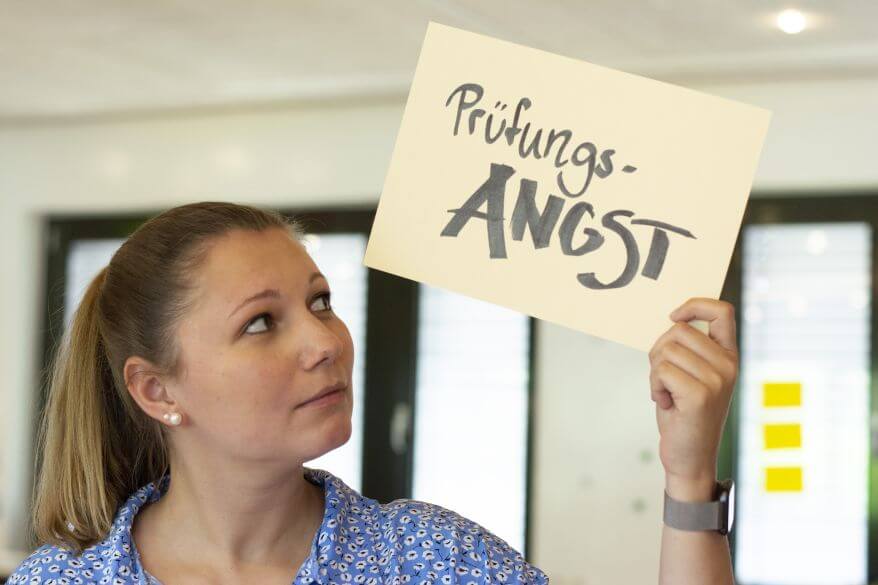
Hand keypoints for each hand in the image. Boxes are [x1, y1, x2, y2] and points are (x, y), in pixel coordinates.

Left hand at [648, 297, 737, 497]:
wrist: (690, 456)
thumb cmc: (684, 412)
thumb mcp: (693, 375)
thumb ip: (689, 349)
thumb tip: (672, 320)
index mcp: (730, 356)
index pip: (722, 310)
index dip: (695, 305)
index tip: (674, 317)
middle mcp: (729, 365)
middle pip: (679, 330)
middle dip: (660, 350)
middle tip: (665, 378)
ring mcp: (717, 379)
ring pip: (666, 350)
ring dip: (656, 371)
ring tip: (668, 393)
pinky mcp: (700, 394)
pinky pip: (661, 370)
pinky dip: (654, 386)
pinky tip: (666, 403)